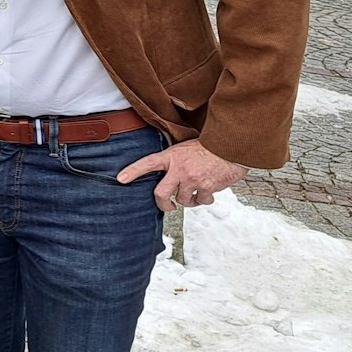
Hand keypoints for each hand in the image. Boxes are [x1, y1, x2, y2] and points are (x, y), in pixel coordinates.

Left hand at [116, 138, 247, 211]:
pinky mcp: (206, 187)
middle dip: (163, 204)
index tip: (121, 178)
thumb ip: (174, 161)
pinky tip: (209, 191)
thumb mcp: (185, 148)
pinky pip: (201, 201)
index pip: (147, 163)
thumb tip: (168, 175)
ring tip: (195, 192)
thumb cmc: (209, 147)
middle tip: (168, 205)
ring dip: (189, 200)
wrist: (231, 147)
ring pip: (182, 200)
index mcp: (171, 156)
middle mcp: (179, 169)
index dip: (133, 171)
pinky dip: (205, 199)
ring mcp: (192, 179)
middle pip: (161, 194)